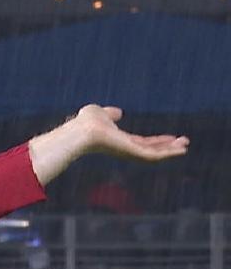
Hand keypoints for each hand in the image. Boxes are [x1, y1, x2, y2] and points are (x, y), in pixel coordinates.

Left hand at [71, 105, 188, 162]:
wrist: (83, 129)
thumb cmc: (86, 122)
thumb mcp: (101, 113)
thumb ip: (110, 114)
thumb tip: (117, 112)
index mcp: (120, 140)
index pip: (142, 143)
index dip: (157, 141)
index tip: (172, 138)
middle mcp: (126, 148)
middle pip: (151, 150)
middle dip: (168, 147)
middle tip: (184, 143)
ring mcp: (129, 152)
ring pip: (154, 154)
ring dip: (171, 150)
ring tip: (185, 145)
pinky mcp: (133, 153)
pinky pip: (153, 156)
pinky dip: (167, 153)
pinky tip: (180, 149)